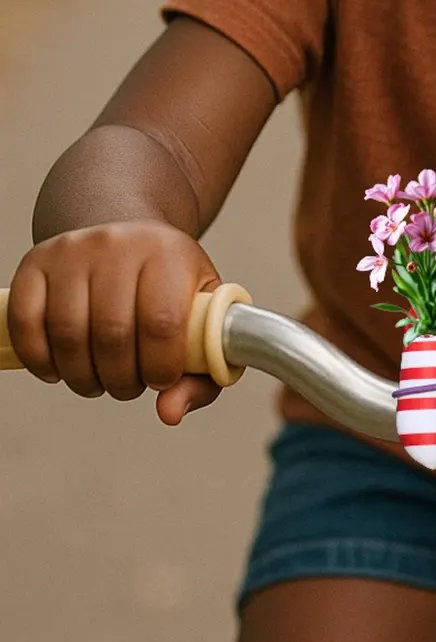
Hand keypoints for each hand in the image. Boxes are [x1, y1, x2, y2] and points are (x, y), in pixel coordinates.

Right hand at [8, 220, 222, 424]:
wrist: (126, 229)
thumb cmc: (166, 282)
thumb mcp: (201, 313)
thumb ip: (202, 370)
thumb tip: (169, 413)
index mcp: (169, 253)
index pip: (162, 323)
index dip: (160, 367)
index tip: (161, 379)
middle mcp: (119, 244)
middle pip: (112, 334)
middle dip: (121, 381)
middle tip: (128, 384)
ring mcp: (73, 250)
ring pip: (68, 334)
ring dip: (82, 378)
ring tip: (99, 380)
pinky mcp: (36, 262)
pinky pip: (26, 323)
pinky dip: (39, 360)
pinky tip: (59, 368)